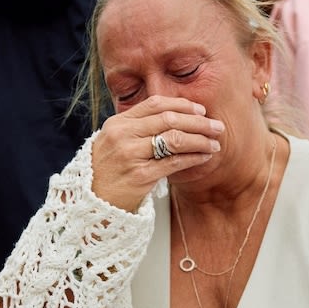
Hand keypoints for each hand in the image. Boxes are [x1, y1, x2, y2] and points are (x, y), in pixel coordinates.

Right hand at [91, 96, 223, 211]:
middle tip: (217, 126)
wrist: (91, 203)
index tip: (200, 110)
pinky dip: (193, 157)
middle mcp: (122, 135)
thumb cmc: (108, 172)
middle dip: (198, 122)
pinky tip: (204, 156)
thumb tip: (176, 117)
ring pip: (174, 138)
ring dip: (200, 139)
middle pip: (169, 119)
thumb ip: (137, 128)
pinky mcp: (140, 176)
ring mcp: (130, 155)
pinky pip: (174, 162)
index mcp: (117, 123)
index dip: (182, 105)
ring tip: (215, 142)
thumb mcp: (114, 142)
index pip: (155, 104)